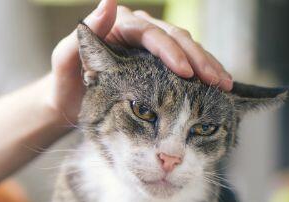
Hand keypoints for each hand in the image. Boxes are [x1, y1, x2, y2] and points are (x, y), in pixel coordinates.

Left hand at [46, 0, 232, 123]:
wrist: (69, 103)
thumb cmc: (64, 85)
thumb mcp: (64, 62)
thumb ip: (80, 38)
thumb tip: (109, 1)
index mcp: (117, 26)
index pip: (150, 34)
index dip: (170, 51)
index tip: (186, 71)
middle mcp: (138, 30)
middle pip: (175, 38)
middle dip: (198, 59)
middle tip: (216, 81)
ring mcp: (150, 46)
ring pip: (186, 48)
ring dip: (207, 65)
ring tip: (224, 84)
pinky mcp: (159, 62)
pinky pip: (186, 62)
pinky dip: (203, 73)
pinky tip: (219, 86)